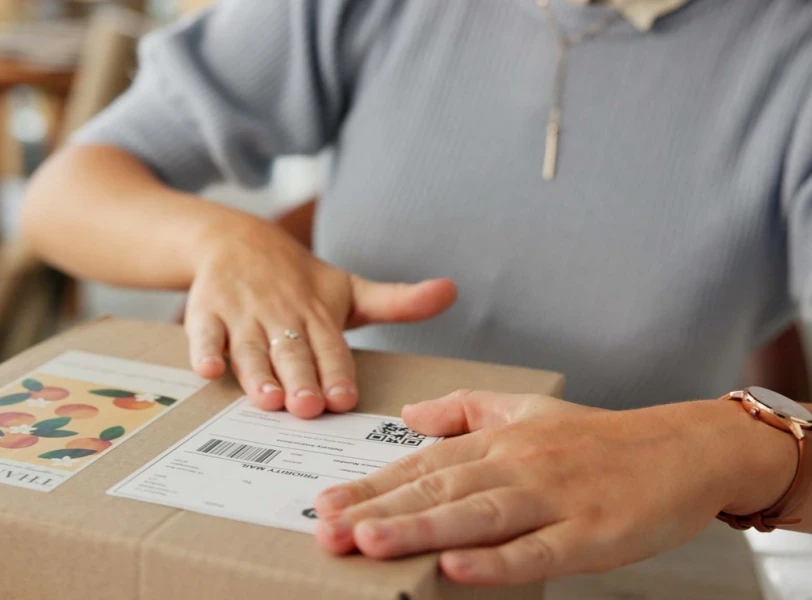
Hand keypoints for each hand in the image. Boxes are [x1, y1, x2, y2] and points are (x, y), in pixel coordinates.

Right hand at [185, 216, 456, 418]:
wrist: (235, 239)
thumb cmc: (299, 279)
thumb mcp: (349, 288)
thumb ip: (397, 302)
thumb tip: (452, 290)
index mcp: (318, 313)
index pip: (331, 347)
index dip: (337, 373)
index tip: (344, 399)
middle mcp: (282, 313)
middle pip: (292, 352)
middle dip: (300, 380)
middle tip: (307, 408)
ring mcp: (242, 313)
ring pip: (251, 347)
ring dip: (258, 373)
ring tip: (267, 400)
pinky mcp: (207, 312)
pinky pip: (204, 333)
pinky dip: (206, 350)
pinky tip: (209, 370)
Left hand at [314, 390, 796, 584]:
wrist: (683, 450)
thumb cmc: (598, 438)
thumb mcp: (528, 409)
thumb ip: (465, 410)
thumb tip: (409, 415)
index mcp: (500, 439)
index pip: (423, 462)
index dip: (373, 485)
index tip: (327, 503)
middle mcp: (519, 464)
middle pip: (439, 488)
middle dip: (378, 510)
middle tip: (327, 529)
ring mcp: (555, 498)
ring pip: (477, 515)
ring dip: (421, 529)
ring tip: (370, 541)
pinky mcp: (592, 533)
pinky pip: (537, 550)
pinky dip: (496, 560)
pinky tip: (456, 566)